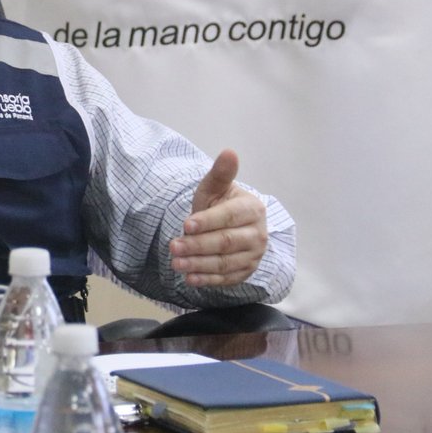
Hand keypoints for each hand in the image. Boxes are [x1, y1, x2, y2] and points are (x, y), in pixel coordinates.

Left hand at [169, 149, 268, 288]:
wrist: (228, 225)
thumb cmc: (219, 204)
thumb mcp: (216, 187)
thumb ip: (221, 173)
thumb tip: (229, 152)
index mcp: (253, 209)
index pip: (229, 217)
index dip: (207, 222)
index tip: (186, 225)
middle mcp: (258, 234)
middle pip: (225, 242)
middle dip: (197, 246)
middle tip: (173, 247)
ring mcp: (253, 255)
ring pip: (224, 263)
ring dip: (198, 265)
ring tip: (176, 263)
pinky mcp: (245, 272)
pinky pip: (226, 278)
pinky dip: (207, 280)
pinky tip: (190, 279)